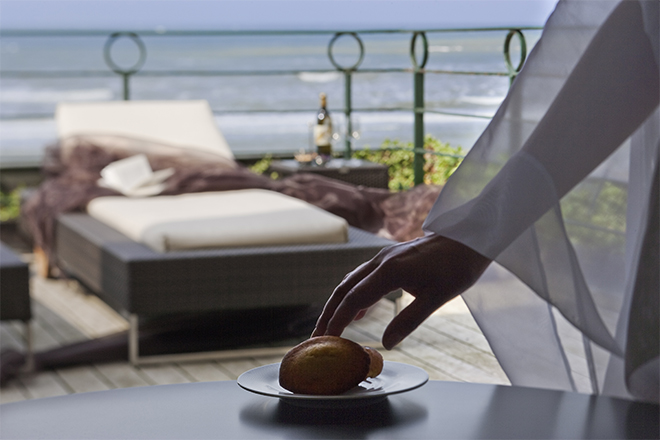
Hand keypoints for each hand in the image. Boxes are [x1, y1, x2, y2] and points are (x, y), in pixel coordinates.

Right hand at [312, 233, 491, 348]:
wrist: (468, 239)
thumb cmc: (457, 267)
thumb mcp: (436, 298)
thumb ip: (409, 320)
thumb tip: (385, 344)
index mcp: (390, 271)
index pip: (353, 299)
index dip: (337, 321)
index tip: (326, 340)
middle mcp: (380, 262)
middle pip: (344, 289)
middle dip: (328, 314)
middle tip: (317, 337)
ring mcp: (383, 259)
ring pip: (350, 282)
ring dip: (337, 305)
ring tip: (329, 327)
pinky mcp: (389, 260)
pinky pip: (362, 278)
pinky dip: (353, 296)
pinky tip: (356, 312)